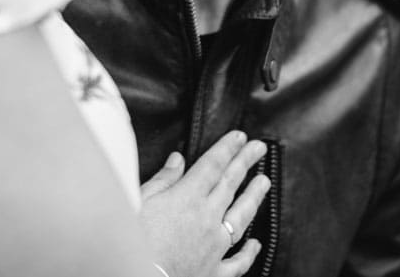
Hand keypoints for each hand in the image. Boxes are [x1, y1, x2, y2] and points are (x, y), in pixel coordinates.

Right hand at [139, 132, 270, 276]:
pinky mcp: (214, 272)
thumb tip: (177, 159)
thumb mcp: (141, 200)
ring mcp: (214, 246)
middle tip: (259, 147)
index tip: (240, 136)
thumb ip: (163, 180)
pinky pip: (238, 261)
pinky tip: (256, 243)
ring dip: (254, 197)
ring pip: (241, 217)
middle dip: (245, 163)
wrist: (135, 275)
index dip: (227, 149)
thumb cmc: (133, 240)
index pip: (213, 166)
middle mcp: (207, 218)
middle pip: (230, 185)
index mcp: (188, 198)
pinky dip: (249, 252)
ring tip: (265, 181)